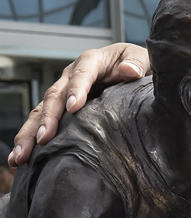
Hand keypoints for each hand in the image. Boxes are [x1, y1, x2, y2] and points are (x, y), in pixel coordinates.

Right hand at [10, 43, 149, 165]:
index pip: (82, 74)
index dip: (77, 89)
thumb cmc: (138, 65)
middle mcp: (72, 76)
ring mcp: (63, 92)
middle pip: (55, 95)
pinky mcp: (61, 108)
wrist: (134, 69)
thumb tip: (129, 71)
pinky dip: (30, 138)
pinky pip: (42, 121)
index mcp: (92, 61)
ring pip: (42, 110)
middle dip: (47, 117)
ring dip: (30, 133)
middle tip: (42, 139)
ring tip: (20, 155)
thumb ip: (136, 64)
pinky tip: (21, 158)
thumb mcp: (142, 59)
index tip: (73, 107)